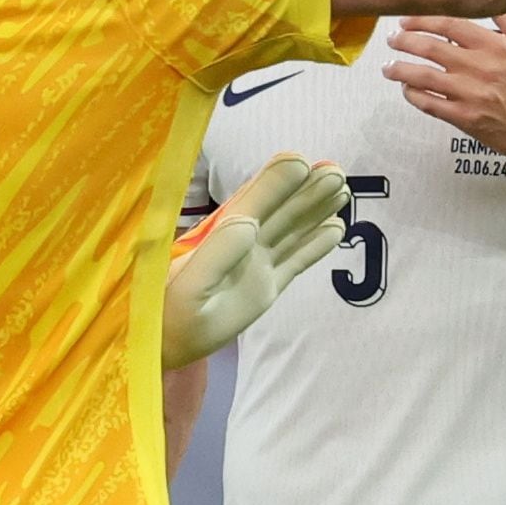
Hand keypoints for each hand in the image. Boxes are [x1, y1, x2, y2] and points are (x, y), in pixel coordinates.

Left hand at [162, 153, 347, 368]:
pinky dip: (317, 245)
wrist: (162, 342)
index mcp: (222, 234)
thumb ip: (216, 254)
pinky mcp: (266, 287)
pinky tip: (336, 228)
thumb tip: (249, 221)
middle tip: (336, 169)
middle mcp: (244, 242)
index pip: (254, 200)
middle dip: (307, 189)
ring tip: (343, 188)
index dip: (276, 179)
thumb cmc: (166, 310)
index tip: (301, 161)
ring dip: (316, 209)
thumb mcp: (188, 283)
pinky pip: (297, 261)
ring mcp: (257, 263)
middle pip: (281, 209)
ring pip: (293, 230)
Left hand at [382, 13, 505, 168]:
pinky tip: (407, 89)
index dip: (422, 19)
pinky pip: (429, 104)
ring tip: (388, 66)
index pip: (448, 24)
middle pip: (429, 47)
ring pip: (422, 76)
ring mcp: (470, 94)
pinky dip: (413, 95)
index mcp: (495, 45)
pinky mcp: (465, 119)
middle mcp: (479, 67)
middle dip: (404, 41)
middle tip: (393, 39)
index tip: (407, 19)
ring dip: (400, 69)